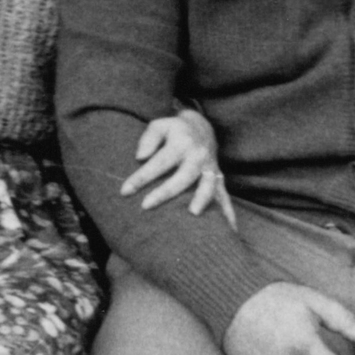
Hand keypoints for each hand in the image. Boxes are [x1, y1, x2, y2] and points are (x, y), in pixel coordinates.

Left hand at [120, 109, 235, 225]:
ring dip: (202, 198)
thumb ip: (148, 139)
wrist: (202, 127)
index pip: (159, 162)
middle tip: (145, 206)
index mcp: (181, 143)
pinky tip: (230, 230)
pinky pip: (225, 196)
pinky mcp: (219, 178)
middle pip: (182, 176)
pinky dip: (228, 212)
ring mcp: (210, 168)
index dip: (141, 177)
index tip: (125, 191)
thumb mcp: (160, 125)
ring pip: (208, 184)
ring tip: (192, 214)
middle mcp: (198, 156)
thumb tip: (140, 157)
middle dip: (165, 192)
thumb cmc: (175, 130)